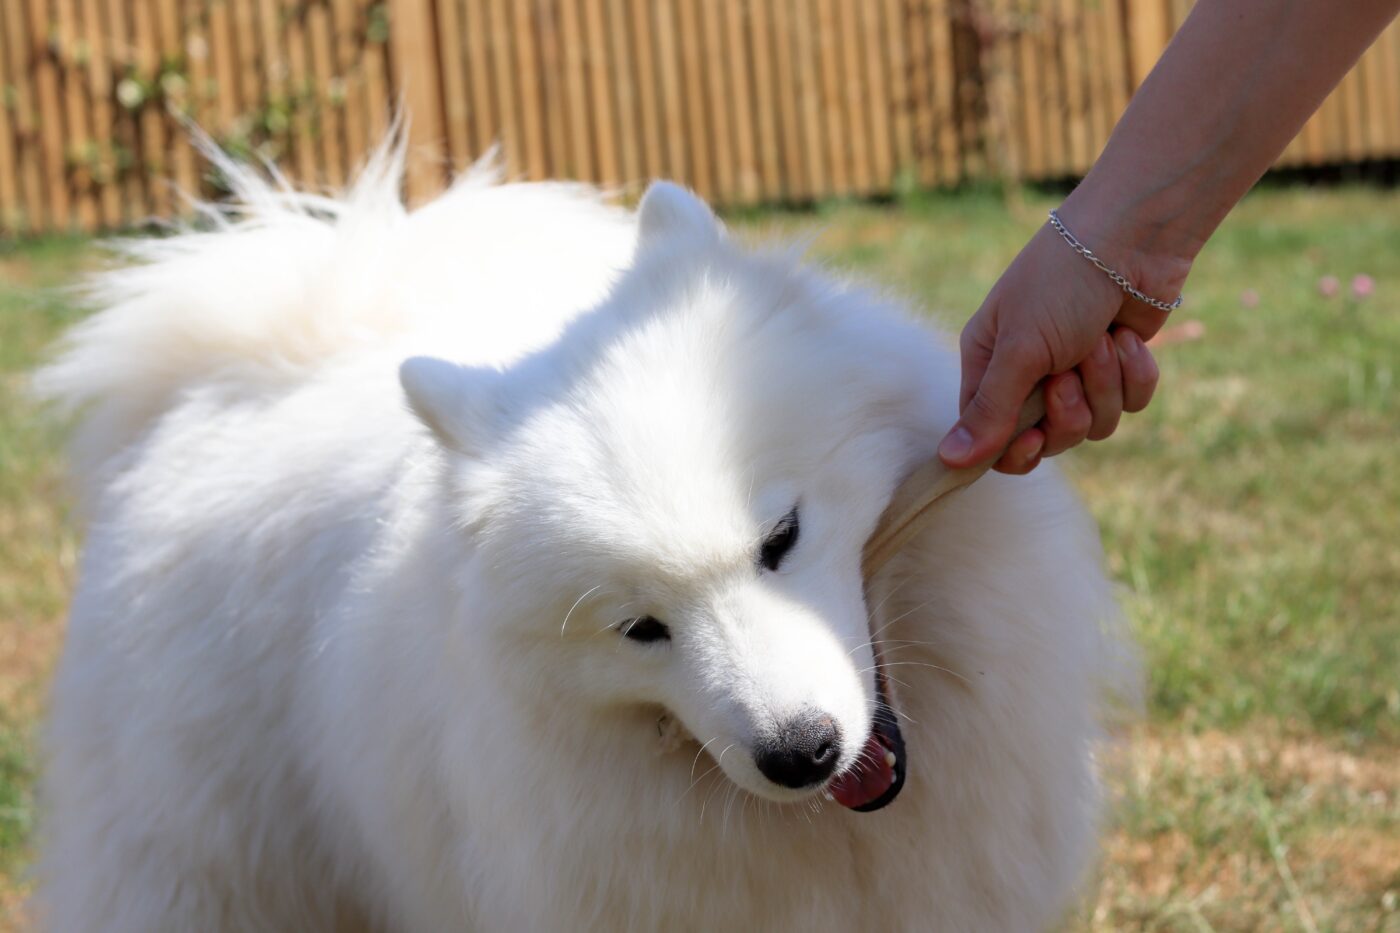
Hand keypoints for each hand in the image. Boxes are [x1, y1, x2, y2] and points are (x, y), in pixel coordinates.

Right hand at [937, 211, 1182, 473]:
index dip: (1014, 449)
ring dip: (1103, 384)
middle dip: (1068, 411)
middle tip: (1068, 375)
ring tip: (1101, 341)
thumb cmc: (1061, 284)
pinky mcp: (1120, 366)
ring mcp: (1078, 371)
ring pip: (1095, 424)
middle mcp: (1030, 373)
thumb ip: (989, 411)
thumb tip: (948, 461)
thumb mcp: (1018, 350)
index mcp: (990, 364)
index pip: (991, 436)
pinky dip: (1133, 373)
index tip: (1033, 440)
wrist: (1131, 240)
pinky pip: (1131, 402)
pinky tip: (1127, 338)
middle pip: (1049, 439)